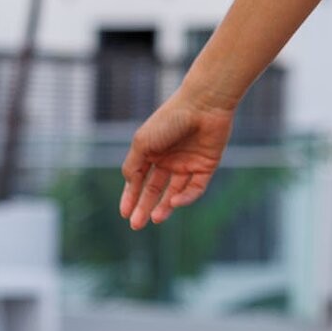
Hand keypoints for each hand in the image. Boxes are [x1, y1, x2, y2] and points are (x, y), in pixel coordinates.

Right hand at [119, 90, 236, 228]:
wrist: (203, 105)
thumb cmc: (169, 120)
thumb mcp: (142, 143)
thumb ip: (132, 166)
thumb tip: (128, 186)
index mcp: (151, 152)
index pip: (138, 180)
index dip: (131, 197)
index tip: (124, 214)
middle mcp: (169, 159)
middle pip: (155, 190)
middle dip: (145, 208)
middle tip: (137, 225)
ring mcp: (188, 163)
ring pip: (175, 193)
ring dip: (164, 207)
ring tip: (155, 219)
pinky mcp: (206, 166)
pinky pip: (195, 188)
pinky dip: (185, 197)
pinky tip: (173, 202)